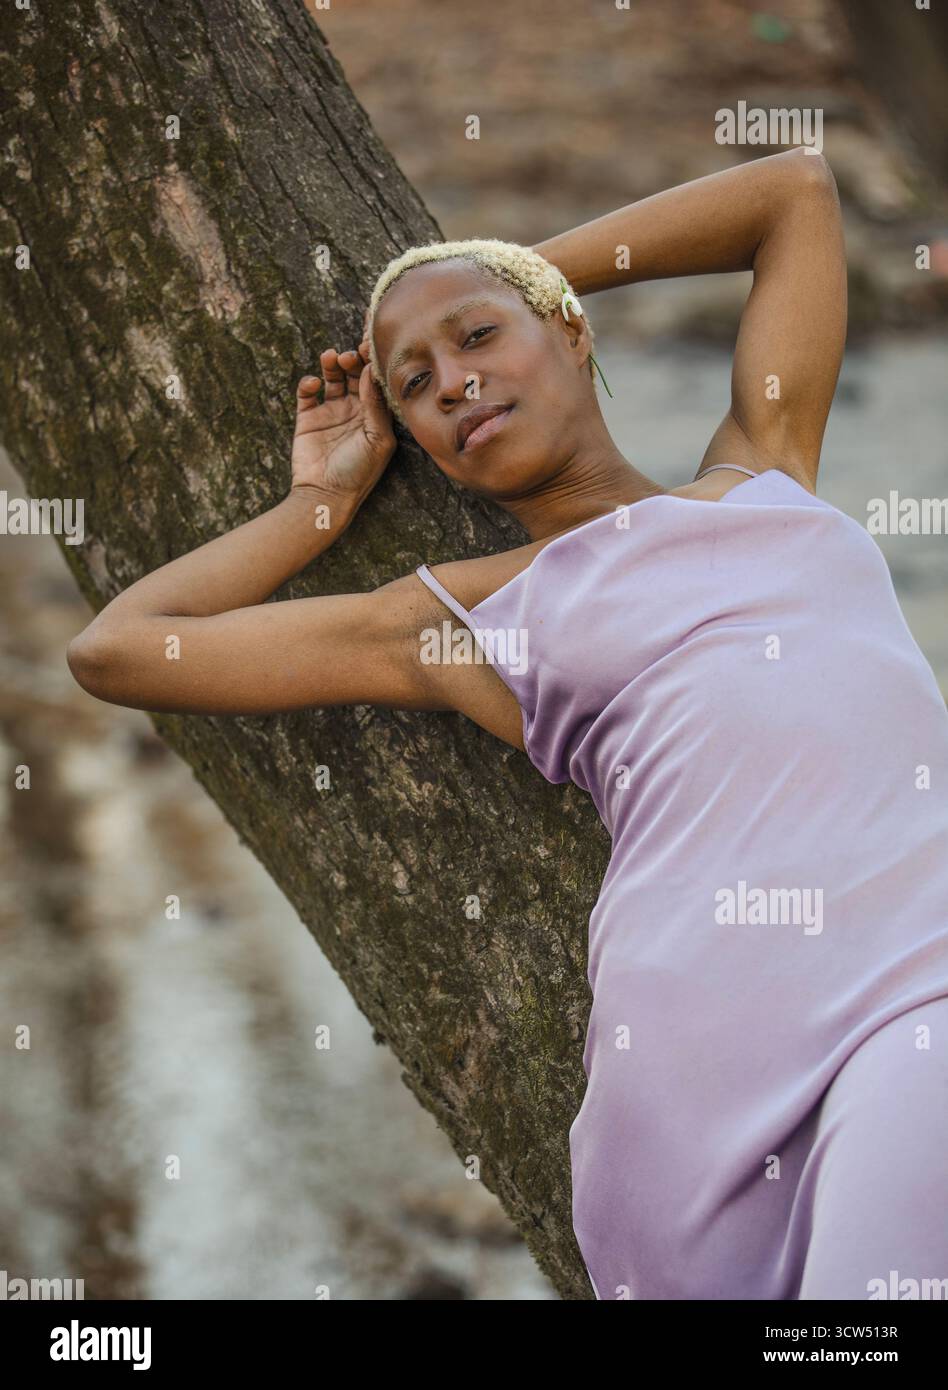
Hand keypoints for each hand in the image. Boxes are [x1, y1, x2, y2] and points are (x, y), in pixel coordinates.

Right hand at [291, 338, 395, 503]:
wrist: (325, 495)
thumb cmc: (359, 472)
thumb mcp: (377, 439)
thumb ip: (375, 405)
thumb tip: (370, 372)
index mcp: (375, 415)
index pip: (376, 382)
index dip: (373, 364)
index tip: (370, 348)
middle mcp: (354, 411)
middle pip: (354, 375)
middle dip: (353, 360)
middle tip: (350, 355)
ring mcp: (330, 412)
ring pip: (332, 378)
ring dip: (332, 364)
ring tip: (330, 357)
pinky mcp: (308, 418)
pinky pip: (307, 393)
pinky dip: (308, 383)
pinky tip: (312, 384)